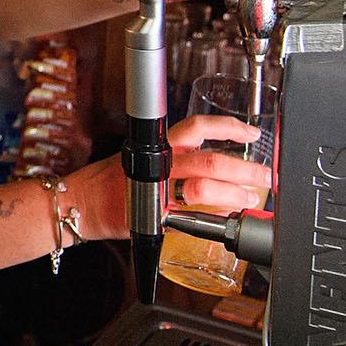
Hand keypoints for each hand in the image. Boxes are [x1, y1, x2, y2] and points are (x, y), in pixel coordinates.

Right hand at [67, 115, 272, 239]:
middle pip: (209, 161)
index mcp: (157, 147)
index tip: (251, 133)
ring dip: (233, 194)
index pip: (196, 128)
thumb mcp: (144, 162)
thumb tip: (223, 173)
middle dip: (244, 170)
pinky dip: (213, 217)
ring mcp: (156, 191)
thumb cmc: (111, 183)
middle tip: (264, 177)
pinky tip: (225, 217)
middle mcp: (158, 165)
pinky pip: (191, 217)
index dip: (227, 128)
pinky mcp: (153, 216)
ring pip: (202, 188)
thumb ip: (179, 164)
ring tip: (249, 198)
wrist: (81, 203)